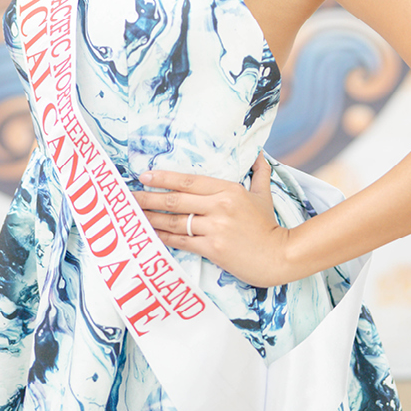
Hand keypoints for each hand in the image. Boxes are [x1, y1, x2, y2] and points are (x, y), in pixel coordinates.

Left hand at [141, 154, 295, 288]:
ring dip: (149, 217)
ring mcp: (215, 228)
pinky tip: (149, 234)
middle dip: (147, 197)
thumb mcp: (264, 195)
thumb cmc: (270, 226)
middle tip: (127, 196)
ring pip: (173, 221)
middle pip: (174, 200)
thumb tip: (257, 153)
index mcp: (228, 190)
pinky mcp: (213, 248)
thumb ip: (258, 173)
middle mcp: (219, 206)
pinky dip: (162, 237)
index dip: (163, 178)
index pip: (188, 180)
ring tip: (132, 214)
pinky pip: (180, 241)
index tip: (143, 175)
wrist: (282, 257)